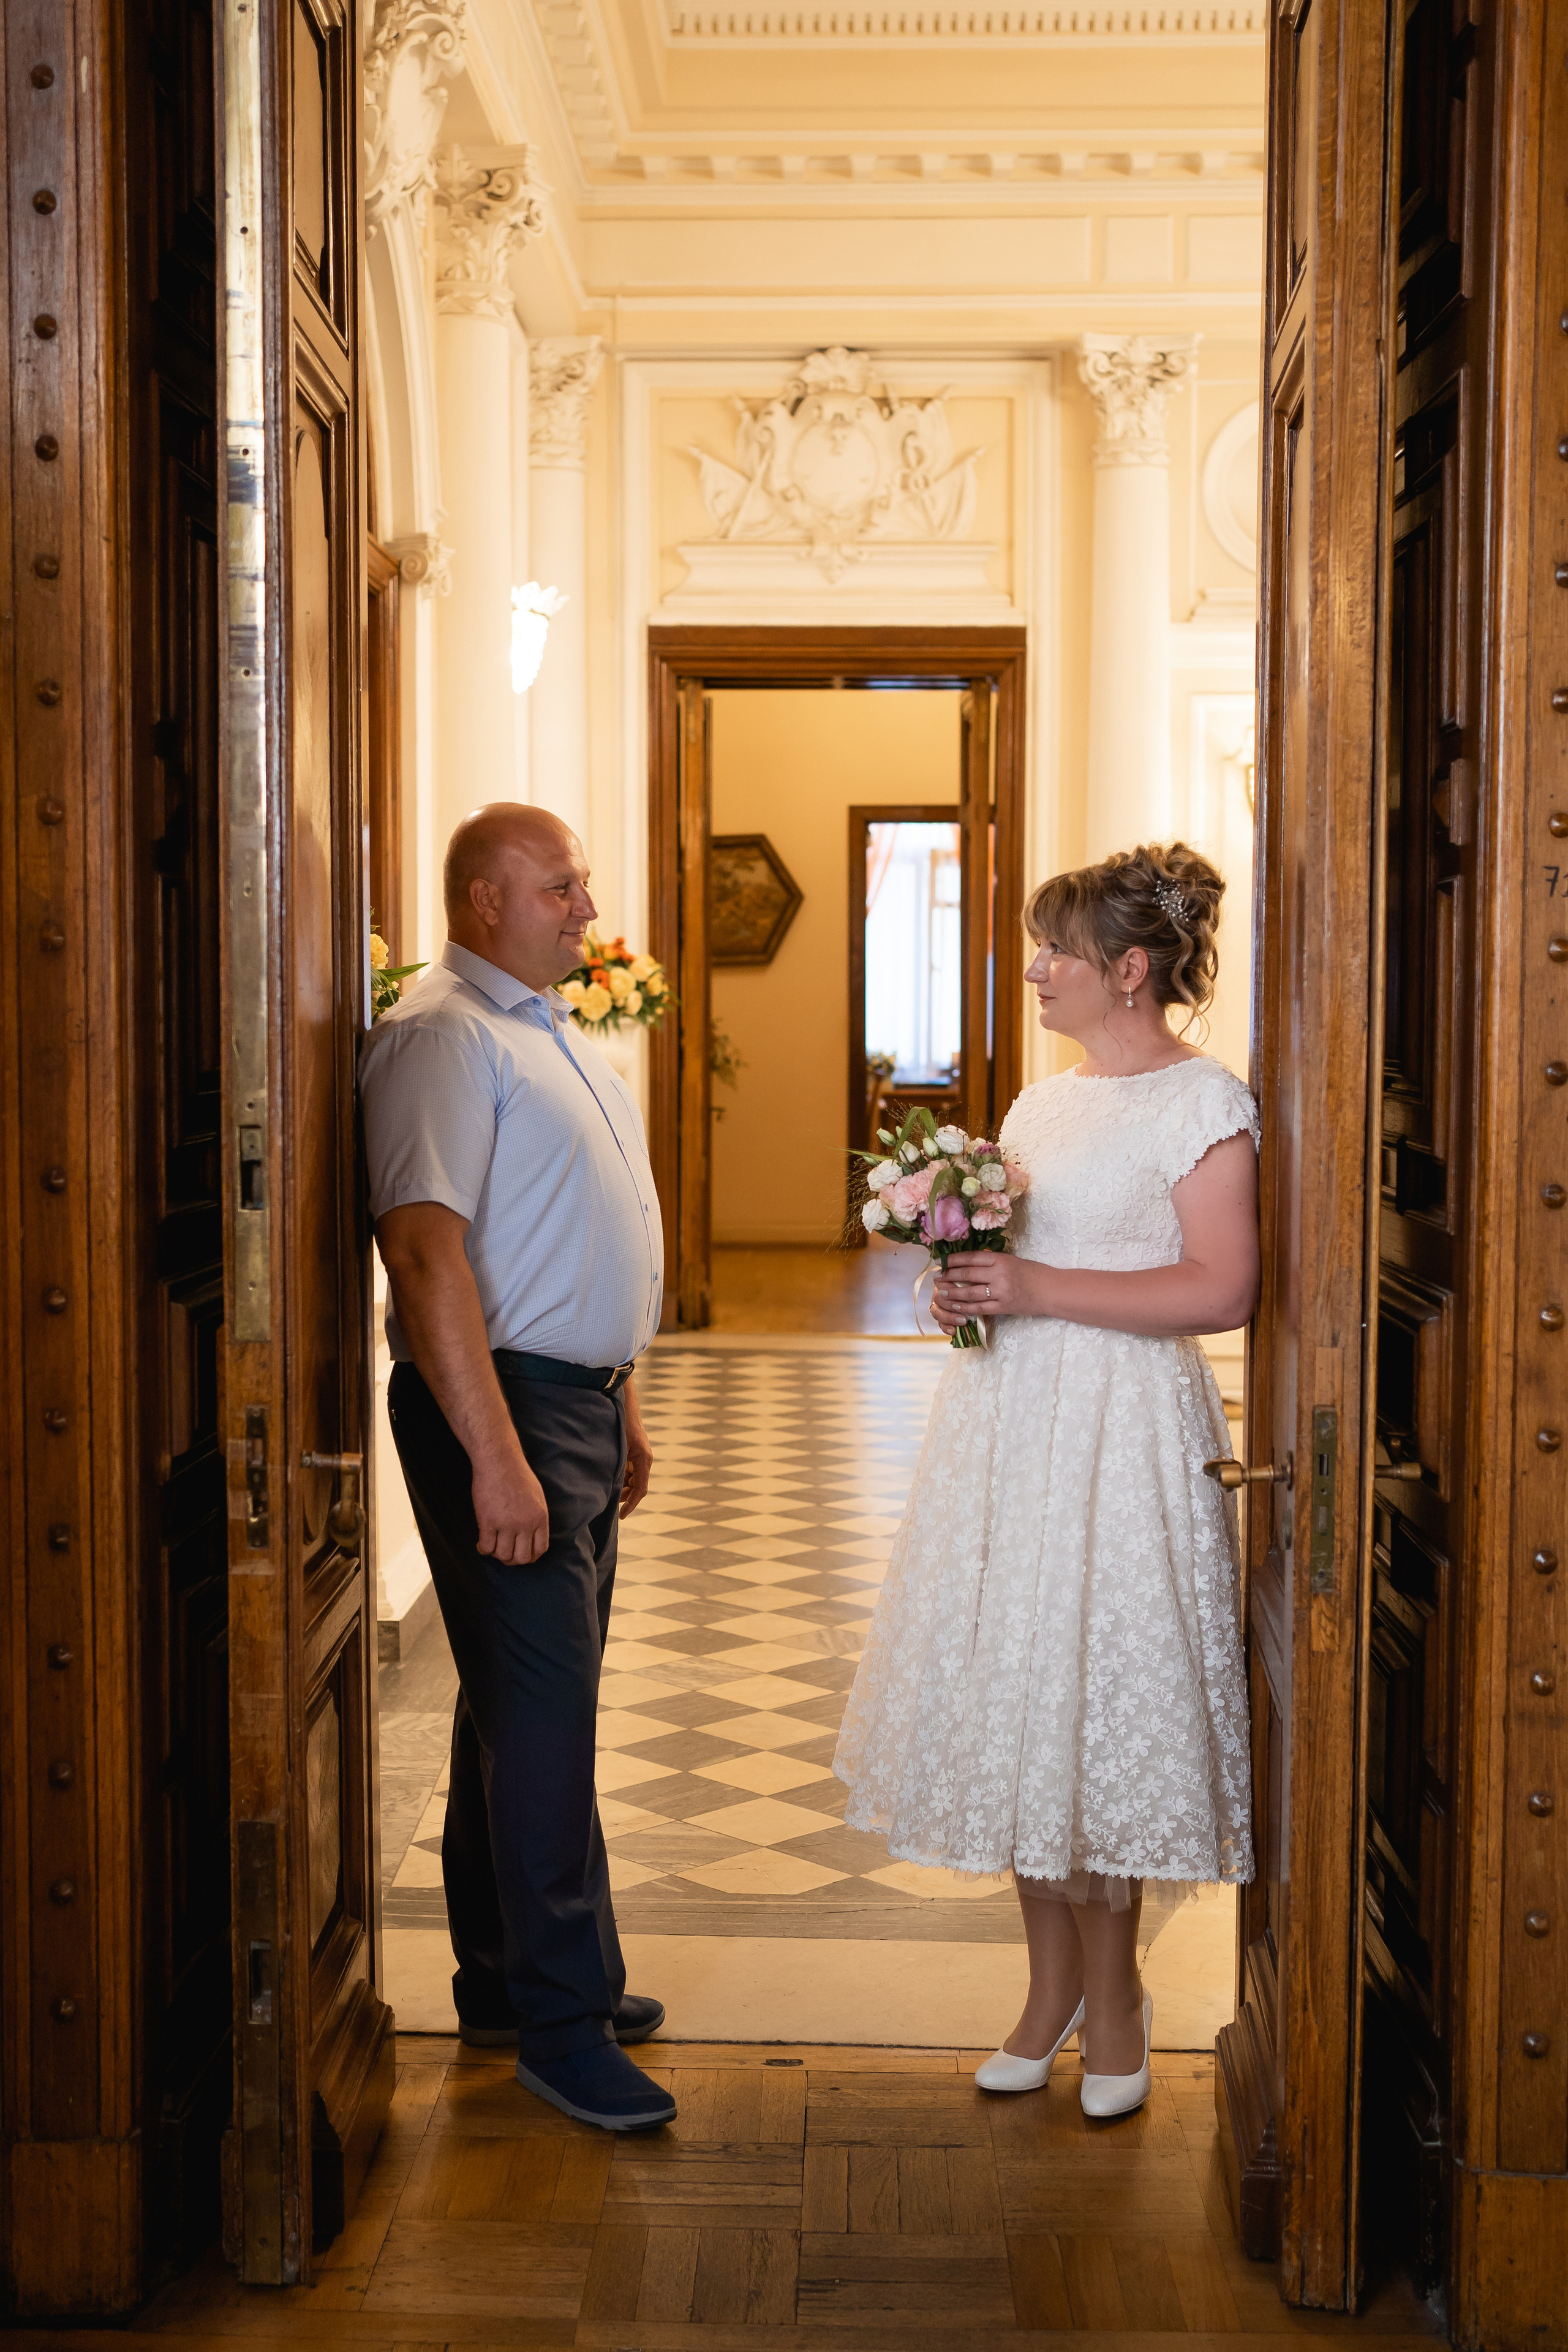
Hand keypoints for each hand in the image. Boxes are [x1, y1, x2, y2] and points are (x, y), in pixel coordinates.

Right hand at [472, 1445, 550, 1564]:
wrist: (499, 1462)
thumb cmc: (517, 1475)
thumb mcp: (537, 1496)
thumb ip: (535, 1517)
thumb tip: (531, 1535)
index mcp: (540, 1518)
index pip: (540, 1549)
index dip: (530, 1557)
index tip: (522, 1555)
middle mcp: (526, 1524)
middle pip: (522, 1558)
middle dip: (513, 1560)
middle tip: (505, 1553)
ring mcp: (507, 1524)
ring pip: (503, 1555)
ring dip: (497, 1554)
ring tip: (493, 1546)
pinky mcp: (488, 1522)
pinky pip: (486, 1547)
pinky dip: (483, 1549)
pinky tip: (481, 1543)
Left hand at [620, 1379, 652, 1517]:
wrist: (622, 1403)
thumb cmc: (619, 1422)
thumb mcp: (616, 1447)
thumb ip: (615, 1467)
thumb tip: (609, 1489)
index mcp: (643, 1458)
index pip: (640, 1489)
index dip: (631, 1504)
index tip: (622, 1516)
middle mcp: (644, 1459)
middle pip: (637, 1487)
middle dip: (624, 1498)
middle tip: (608, 1507)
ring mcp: (640, 1456)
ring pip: (632, 1480)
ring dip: (621, 1488)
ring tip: (605, 1495)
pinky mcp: (634, 1453)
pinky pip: (629, 1471)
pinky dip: (620, 1479)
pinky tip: (607, 1481)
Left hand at [931, 1250, 1042, 1332]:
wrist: (1051, 1290)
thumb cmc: (1032, 1273)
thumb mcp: (1012, 1261)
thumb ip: (992, 1263)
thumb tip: (968, 1264)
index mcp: (1001, 1259)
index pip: (971, 1258)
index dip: (954, 1260)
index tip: (942, 1261)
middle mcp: (999, 1274)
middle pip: (967, 1274)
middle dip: (949, 1276)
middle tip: (937, 1277)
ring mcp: (1000, 1291)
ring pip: (969, 1292)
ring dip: (952, 1293)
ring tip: (941, 1292)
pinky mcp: (1003, 1307)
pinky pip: (979, 1308)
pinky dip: (965, 1308)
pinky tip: (955, 1306)